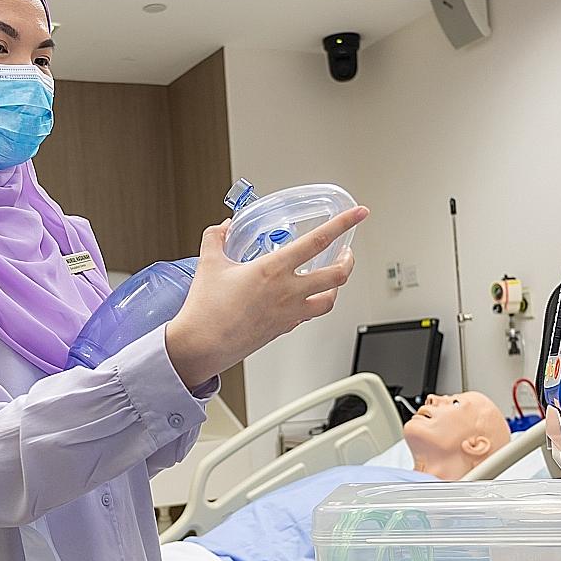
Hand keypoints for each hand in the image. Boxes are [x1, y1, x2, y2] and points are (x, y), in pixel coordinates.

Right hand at [165, 206, 368, 387]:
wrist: (202, 346)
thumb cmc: (206, 309)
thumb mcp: (209, 263)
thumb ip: (217, 238)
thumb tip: (224, 227)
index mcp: (273, 270)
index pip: (318, 241)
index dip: (343, 224)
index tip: (358, 214)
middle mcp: (288, 292)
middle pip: (337, 275)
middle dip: (349, 260)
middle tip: (347, 252)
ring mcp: (289, 313)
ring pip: (330, 300)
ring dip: (336, 287)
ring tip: (333, 278)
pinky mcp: (284, 329)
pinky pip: (309, 315)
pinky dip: (313, 304)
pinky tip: (305, 299)